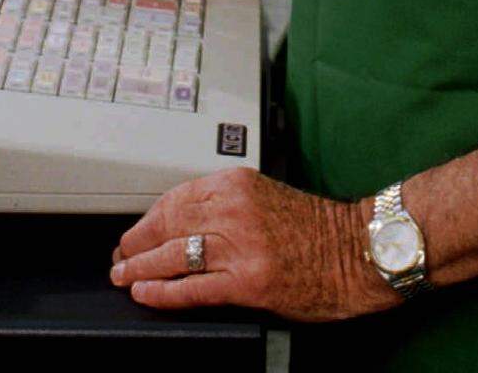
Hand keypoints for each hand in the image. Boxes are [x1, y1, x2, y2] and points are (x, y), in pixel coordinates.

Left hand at [109, 168, 394, 321]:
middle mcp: (233, 210)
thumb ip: (226, 204)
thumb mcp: (265, 197)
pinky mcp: (247, 282)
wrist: (356, 252)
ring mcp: (239, 247)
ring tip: (124, 276)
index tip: (135, 230)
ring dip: (140, 268)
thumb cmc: (317, 228)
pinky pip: (192, 288)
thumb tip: (183, 224)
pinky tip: (145, 294)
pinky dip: (163, 292)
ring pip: (172, 255)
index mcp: (236, 184)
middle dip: (137, 242)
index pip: (176, 197)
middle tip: (121, 255)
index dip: (148, 217)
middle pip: (168, 224)